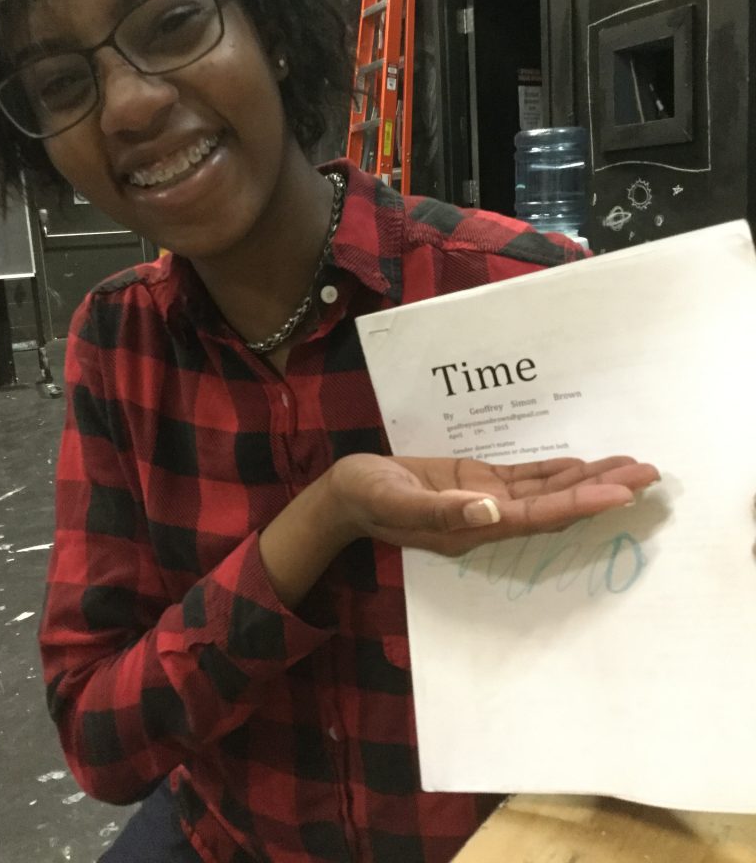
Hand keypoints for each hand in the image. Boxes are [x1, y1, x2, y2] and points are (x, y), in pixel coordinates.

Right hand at [328, 454, 659, 556]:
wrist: (343, 495)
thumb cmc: (364, 497)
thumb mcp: (394, 500)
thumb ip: (440, 510)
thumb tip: (489, 510)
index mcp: (472, 527)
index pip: (539, 516)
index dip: (581, 504)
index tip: (620, 492)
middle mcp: (488, 517)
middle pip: (556, 506)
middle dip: (601, 489)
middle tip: (648, 472)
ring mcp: (484, 501)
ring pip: (547, 491)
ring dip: (587, 478)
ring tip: (629, 464)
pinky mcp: (475, 482)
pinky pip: (524, 478)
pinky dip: (555, 472)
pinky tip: (582, 464)